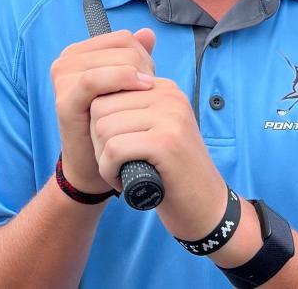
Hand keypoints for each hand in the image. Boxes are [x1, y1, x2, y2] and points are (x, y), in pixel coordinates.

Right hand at [50, 29, 156, 195]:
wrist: (95, 165)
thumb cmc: (112, 124)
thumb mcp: (126, 89)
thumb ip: (135, 60)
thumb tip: (148, 33)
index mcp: (78, 54)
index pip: (122, 39)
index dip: (144, 55)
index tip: (151, 80)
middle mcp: (65, 61)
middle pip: (120, 47)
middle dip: (143, 67)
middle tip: (149, 93)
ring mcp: (61, 79)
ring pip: (112, 60)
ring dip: (137, 76)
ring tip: (145, 96)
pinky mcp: (64, 100)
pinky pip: (93, 80)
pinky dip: (122, 81)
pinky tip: (142, 92)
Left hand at [89, 78, 227, 238]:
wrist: (206, 209)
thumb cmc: (171, 171)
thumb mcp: (155, 129)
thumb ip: (132, 109)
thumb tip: (91, 93)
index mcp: (164, 88)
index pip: (106, 90)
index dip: (100, 123)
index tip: (116, 145)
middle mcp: (169, 96)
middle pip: (100, 107)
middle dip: (97, 140)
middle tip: (115, 163)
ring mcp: (170, 118)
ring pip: (103, 128)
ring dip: (103, 158)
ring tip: (121, 172)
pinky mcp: (165, 143)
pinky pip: (113, 149)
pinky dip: (108, 170)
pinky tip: (123, 182)